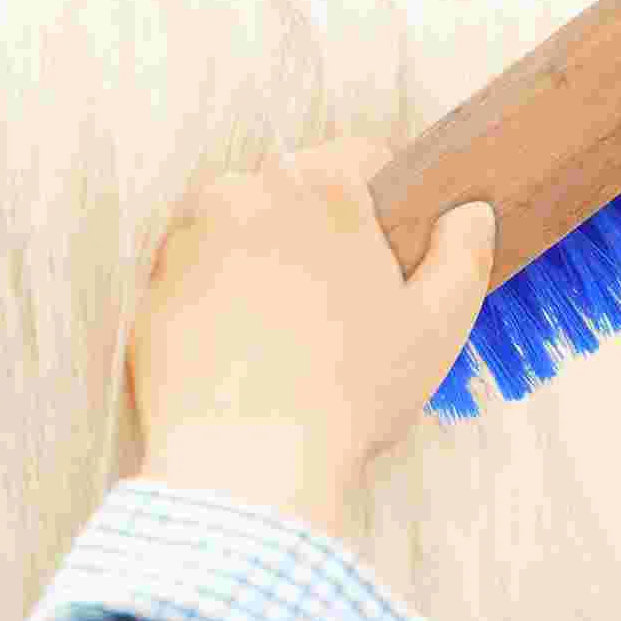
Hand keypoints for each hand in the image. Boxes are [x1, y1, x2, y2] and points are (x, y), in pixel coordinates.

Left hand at [126, 140, 495, 539]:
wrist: (249, 462)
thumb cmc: (351, 393)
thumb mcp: (438, 325)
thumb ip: (464, 255)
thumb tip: (471, 215)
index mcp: (319, 185)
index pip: (361, 158)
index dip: (383, 208)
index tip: (388, 258)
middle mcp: (244, 192)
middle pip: (296, 195)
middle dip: (319, 237)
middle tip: (345, 310)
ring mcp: (186, 239)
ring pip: (242, 232)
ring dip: (266, 265)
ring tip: (294, 338)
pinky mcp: (150, 289)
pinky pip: (196, 279)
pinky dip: (220, 302)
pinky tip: (250, 356)